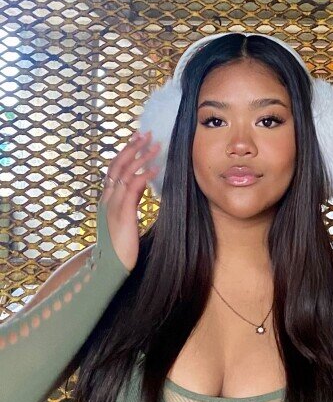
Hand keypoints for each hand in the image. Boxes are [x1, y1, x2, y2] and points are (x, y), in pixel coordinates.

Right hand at [99, 131, 160, 270]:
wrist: (110, 268)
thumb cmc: (121, 248)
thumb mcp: (126, 221)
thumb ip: (132, 203)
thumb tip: (143, 188)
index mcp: (107, 200)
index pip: (114, 170)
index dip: (126, 153)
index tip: (138, 140)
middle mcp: (107, 199)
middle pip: (117, 165)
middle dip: (132, 147)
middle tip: (146, 133)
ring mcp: (112, 205)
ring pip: (124, 173)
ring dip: (141, 157)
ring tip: (156, 145)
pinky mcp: (121, 214)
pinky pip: (132, 188)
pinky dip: (143, 176)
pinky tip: (155, 169)